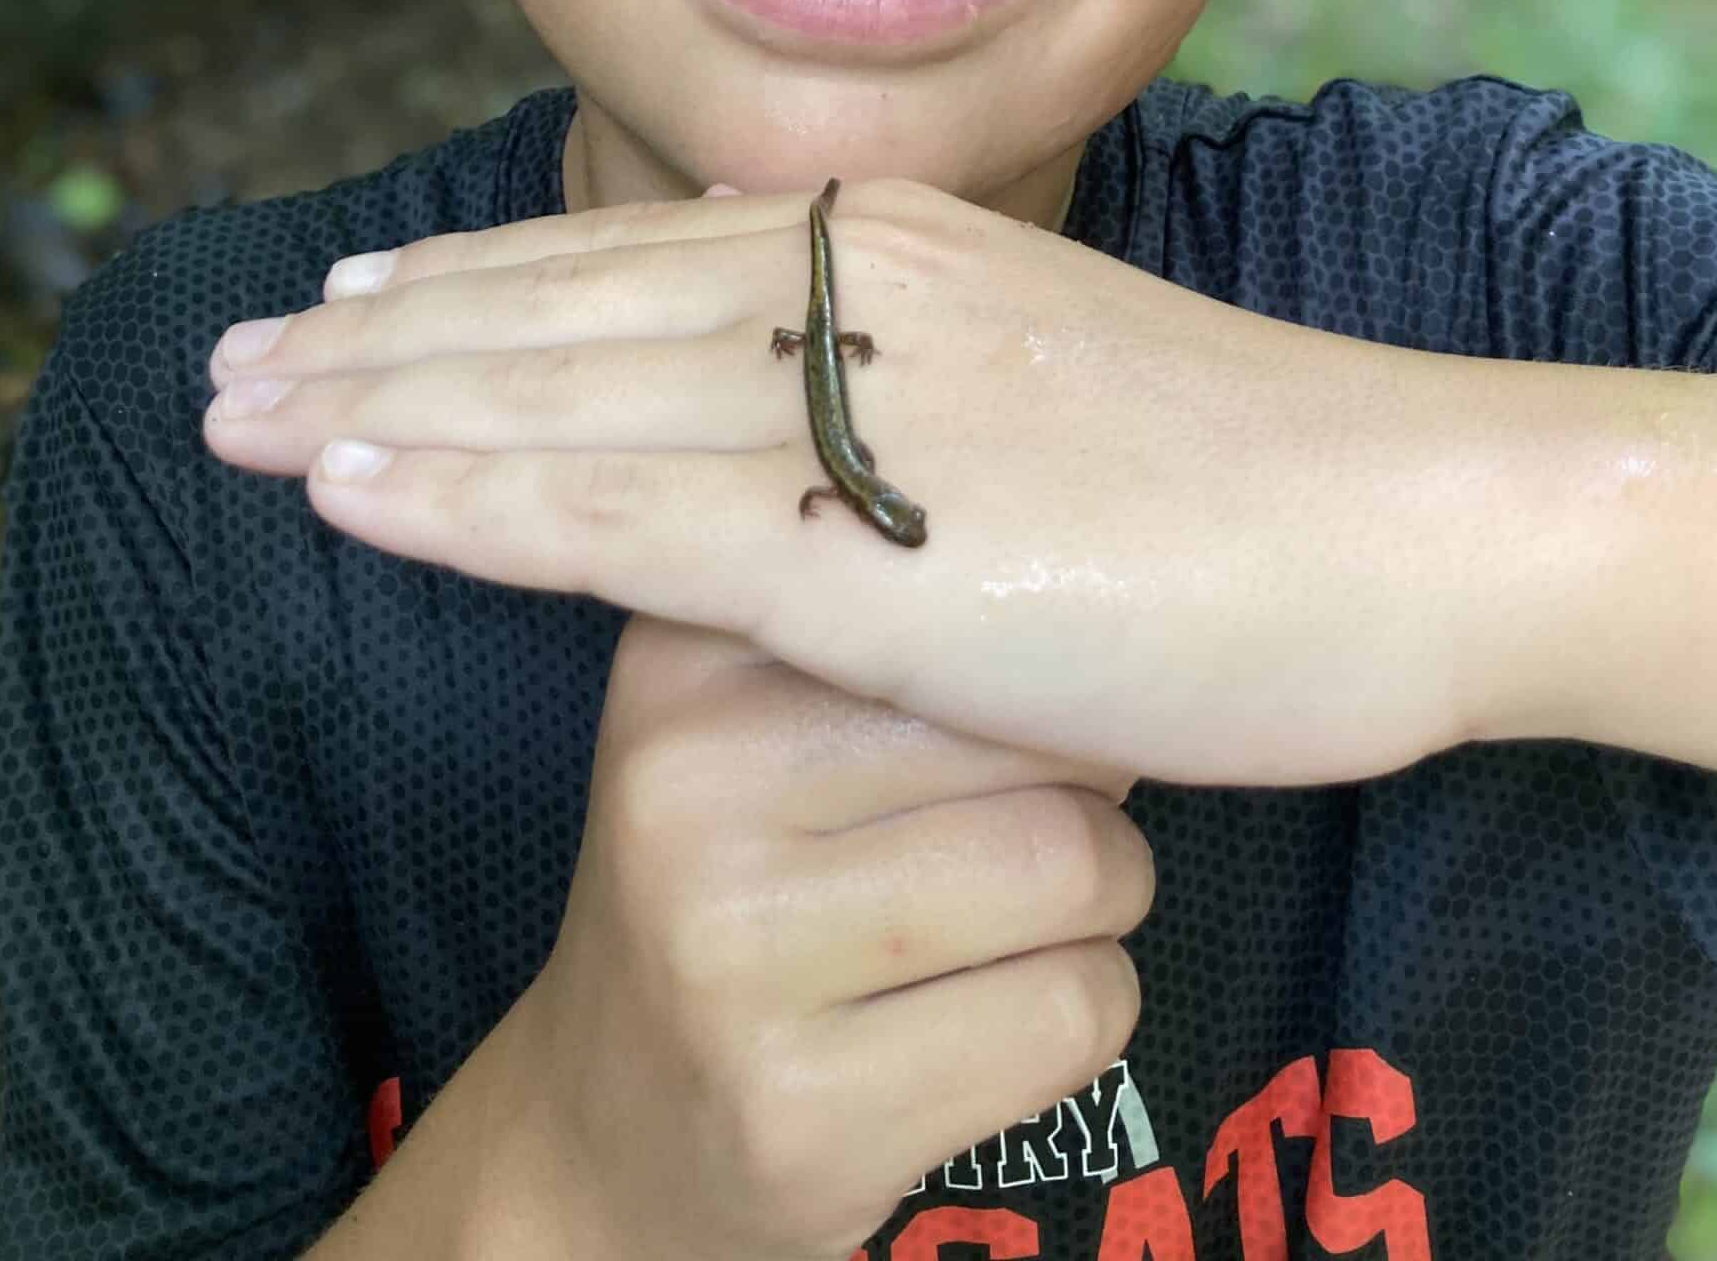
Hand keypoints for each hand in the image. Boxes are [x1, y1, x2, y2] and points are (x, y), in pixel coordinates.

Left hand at [202, 177, 1480, 785]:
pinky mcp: (870, 547)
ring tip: (235, 420)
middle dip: (383, 339)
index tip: (363, 306)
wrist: (1418, 519)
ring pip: (556, 392)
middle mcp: (856, 287)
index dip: (479, 282)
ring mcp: (857, 403)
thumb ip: (926, 395)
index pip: (637, 250)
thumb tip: (826, 443)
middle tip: (238, 359)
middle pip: (561, 303)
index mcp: (903, 244)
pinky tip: (347, 497)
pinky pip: (615, 515)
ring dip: (376, 410)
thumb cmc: (1265, 479)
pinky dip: (463, 500)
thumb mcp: (1063, 391)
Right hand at [510, 613, 1152, 1259]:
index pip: (955, 602)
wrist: (609, 1125)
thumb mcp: (752, 711)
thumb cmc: (743, 878)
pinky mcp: (804, 1110)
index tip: (1009, 701)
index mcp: (685, 655)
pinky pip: (1075, 1011)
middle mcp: (688, 787)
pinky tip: (998, 1015)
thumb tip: (1106, 591)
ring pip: (1077, 869)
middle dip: (1090, 786)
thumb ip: (890, 615)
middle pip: (1036, 732)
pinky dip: (1087, 1008)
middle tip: (1027, 824)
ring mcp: (733, 958)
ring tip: (1026, 917)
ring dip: (1104, 901)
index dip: (1029, 658)